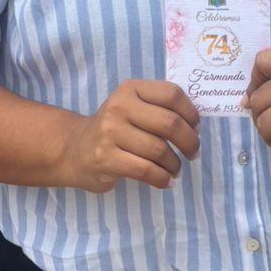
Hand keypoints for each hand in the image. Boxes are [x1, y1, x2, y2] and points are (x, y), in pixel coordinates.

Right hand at [57, 80, 198, 193]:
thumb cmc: (115, 128)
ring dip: (175, 164)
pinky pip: (146, 170)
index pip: (171, 94)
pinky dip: (162, 178)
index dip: (191, 113)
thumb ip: (159, 108)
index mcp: (130, 89)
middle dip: (189, 141)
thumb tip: (196, 126)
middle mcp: (119, 107)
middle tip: (193, 152)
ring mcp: (110, 133)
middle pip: (170, 123)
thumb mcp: (133, 107)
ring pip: (159, 150)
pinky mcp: (106, 158)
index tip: (196, 128)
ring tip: (176, 169)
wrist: (74, 149)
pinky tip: (166, 181)